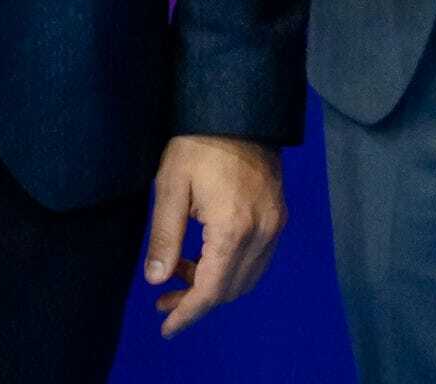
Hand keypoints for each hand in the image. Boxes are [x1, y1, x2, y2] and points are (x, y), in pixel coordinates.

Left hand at [144, 134, 286, 336]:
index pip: (212, 288)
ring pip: (247, 277)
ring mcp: (275, 224)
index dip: (188, 313)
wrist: (238, 108)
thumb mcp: (171, 186)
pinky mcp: (278, 215)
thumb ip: (165, 236)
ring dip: (214, 286)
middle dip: (197, 302)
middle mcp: (263, 232)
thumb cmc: (197, 143)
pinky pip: (257, 259)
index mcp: (234, 228)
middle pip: (232, 289)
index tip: (166, 328)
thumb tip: (157, 281)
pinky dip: (231, 269)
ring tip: (178, 278)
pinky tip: (204, 258)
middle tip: (163, 302)